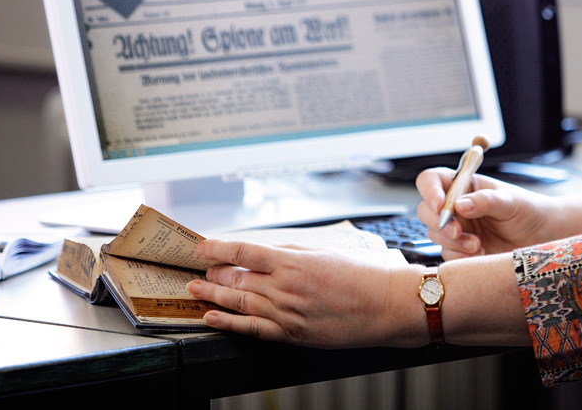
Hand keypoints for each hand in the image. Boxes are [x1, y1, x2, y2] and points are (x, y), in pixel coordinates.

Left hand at [186, 240, 425, 346]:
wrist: (385, 305)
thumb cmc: (363, 275)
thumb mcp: (324, 252)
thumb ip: (290, 251)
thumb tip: (263, 251)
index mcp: (294, 262)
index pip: (245, 252)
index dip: (218, 249)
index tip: (201, 246)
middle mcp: (286, 288)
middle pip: (238, 278)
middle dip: (215, 273)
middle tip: (200, 269)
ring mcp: (287, 313)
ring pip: (240, 302)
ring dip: (213, 295)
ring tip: (195, 289)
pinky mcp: (292, 334)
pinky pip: (252, 329)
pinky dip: (229, 322)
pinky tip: (212, 317)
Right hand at [414, 168, 554, 258]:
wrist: (541, 238)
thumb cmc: (527, 211)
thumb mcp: (510, 201)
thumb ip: (486, 200)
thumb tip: (459, 204)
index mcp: (464, 185)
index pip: (432, 180)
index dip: (430, 191)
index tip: (441, 206)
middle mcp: (455, 206)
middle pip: (426, 210)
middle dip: (438, 222)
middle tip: (458, 232)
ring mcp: (456, 229)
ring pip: (434, 235)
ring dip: (453, 242)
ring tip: (478, 245)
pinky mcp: (461, 250)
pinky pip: (448, 255)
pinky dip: (461, 257)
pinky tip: (481, 254)